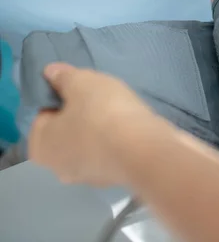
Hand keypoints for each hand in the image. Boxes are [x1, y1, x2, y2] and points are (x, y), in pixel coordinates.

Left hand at [29, 63, 155, 185]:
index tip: (83, 90)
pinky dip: (119, 142)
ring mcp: (89, 177)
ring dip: (103, 130)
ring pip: (91, 144)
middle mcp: (58, 168)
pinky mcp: (116, 178)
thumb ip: (63, 77)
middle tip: (103, 100)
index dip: (64, 97)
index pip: (45, 114)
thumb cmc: (103, 114)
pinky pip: (112, 154)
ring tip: (122, 113)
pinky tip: (133, 129)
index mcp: (39, 147)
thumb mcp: (81, 83)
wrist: (144, 149)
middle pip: (68, 132)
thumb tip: (50, 73)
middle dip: (83, 116)